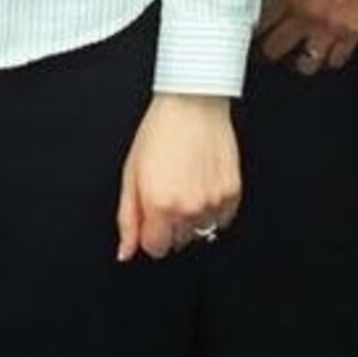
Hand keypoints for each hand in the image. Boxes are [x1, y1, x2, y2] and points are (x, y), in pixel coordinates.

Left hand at [115, 93, 238, 260]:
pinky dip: (213, 208)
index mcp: (159, 206)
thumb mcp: (131, 173)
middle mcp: (188, 209)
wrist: (193, 104)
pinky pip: (223, 219)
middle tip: (170, 190)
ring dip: (193, 217)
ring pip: (201, 231)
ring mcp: (213, 202)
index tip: (152, 214)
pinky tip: (203, 183)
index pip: (155, 249)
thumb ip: (127, 218)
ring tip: (187, 184)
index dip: (150, 232)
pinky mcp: (232, 192)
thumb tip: (125, 252)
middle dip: (171, 224)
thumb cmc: (159, 132)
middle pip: (179, 242)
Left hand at [256, 0, 357, 72]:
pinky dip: (330, 58)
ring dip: (298, 59)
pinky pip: (336, 60)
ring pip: (304, 64)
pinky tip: (327, 50)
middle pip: (272, 50)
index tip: (252, 27)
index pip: (256, 22)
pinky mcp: (354, 31)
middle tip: (267, 47)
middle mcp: (304, 13)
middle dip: (267, 49)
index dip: (251, 26)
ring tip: (297, 53)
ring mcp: (330, 26)